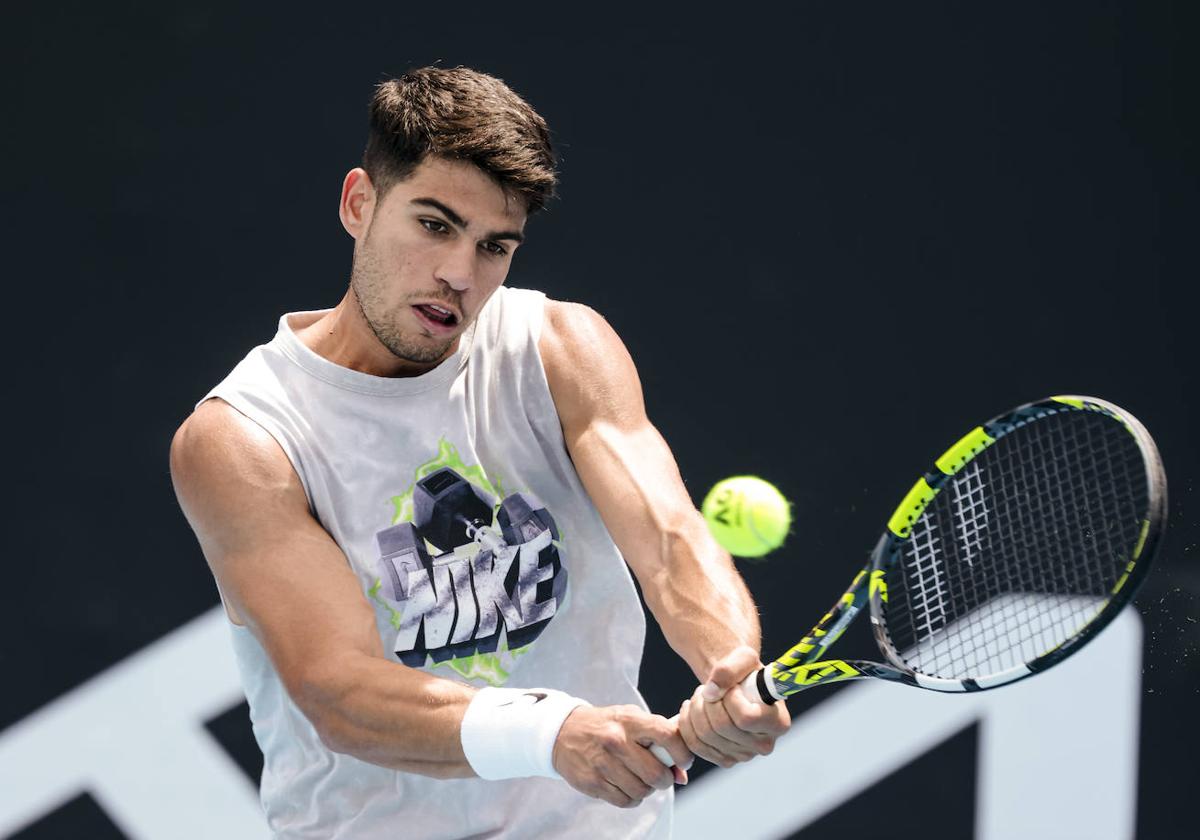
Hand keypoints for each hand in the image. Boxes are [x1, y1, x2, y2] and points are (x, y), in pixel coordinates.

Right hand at [552, 704, 692, 807]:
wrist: (563, 732)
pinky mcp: (592, 782)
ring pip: (642, 790)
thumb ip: (659, 739)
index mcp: (630, 721)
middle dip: (665, 779)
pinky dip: (632, 798)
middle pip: (656, 773)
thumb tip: (682, 775)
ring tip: (640, 778)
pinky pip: (625, 801)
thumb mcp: (631, 720)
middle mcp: (616, 741)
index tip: (684, 762)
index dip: (682, 753)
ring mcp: (603, 763)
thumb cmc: (606, 726)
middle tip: (662, 775)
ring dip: (647, 789)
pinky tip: (626, 785)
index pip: (667, 736)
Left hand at [677, 645, 790, 767]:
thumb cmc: (745, 672)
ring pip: (705, 736)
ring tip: (701, 695)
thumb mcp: (742, 658)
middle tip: (709, 688)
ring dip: (696, 709)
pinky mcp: (725, 759)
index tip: (731, 687)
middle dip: (708, 702)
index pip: (746, 718)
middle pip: (722, 727)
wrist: (737, 687)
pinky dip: (687, 723)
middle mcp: (764, 745)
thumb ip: (729, 670)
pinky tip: (691, 708)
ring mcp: (744, 756)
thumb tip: (710, 692)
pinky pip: (695, 744)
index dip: (730, 699)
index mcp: (778, 722)